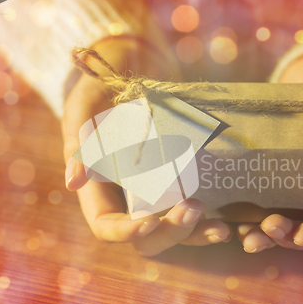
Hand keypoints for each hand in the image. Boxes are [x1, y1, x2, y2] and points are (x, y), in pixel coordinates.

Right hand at [62, 39, 231, 255]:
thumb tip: (73, 183)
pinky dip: (208, 219)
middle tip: (194, 208)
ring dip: (195, 234)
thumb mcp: (85, 108)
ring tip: (220, 229)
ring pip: (172, 229)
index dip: (125, 232)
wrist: (132, 67)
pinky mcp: (179, 181)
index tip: (149, 222)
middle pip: (146, 236)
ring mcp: (155, 192)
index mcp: (100, 189)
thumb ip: (78, 143)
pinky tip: (229, 221)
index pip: (107, 226)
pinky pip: (192, 209)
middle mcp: (128, 197)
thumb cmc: (102, 88)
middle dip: (170, 232)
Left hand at [239, 48, 302, 251]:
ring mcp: (302, 174)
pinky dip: (250, 208)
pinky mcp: (278, 162)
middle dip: (290, 234)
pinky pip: (265, 192)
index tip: (302, 238)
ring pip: (286, 214)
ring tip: (245, 235)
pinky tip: (231, 216)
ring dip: (267, 231)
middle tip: (266, 231)